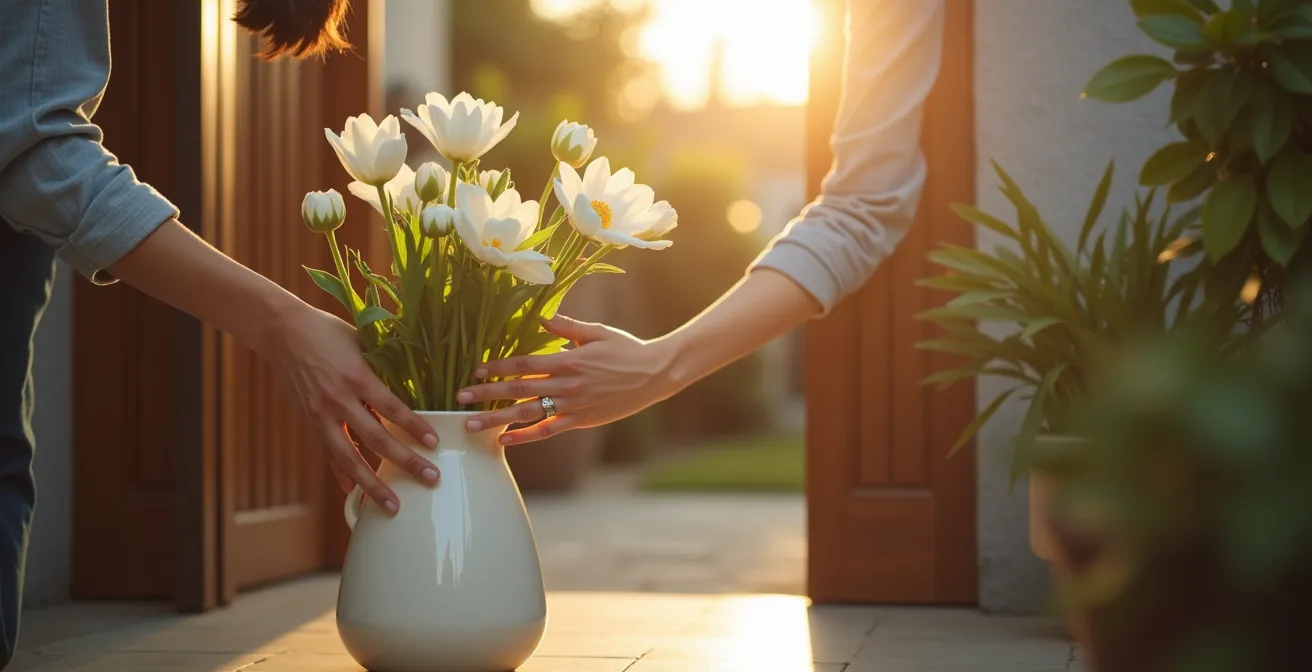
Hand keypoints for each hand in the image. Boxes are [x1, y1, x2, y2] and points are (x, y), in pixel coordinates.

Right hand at [265, 304, 441, 512]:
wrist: (283, 332)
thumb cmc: (329, 332)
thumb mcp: (362, 343)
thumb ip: (384, 368)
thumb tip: (415, 383)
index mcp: (357, 376)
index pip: (393, 408)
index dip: (415, 427)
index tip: (435, 443)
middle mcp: (338, 399)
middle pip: (377, 439)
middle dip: (406, 462)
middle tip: (431, 479)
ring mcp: (320, 414)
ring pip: (349, 458)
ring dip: (372, 484)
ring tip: (393, 505)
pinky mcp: (308, 421)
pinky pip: (328, 453)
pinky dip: (341, 473)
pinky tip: (352, 491)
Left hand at [456, 315, 686, 444]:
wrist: (655, 374)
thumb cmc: (627, 349)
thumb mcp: (597, 332)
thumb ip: (568, 327)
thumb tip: (542, 318)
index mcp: (568, 359)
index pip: (524, 364)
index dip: (498, 367)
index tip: (476, 369)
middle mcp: (567, 384)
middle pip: (518, 390)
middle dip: (487, 394)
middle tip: (460, 399)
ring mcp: (573, 405)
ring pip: (527, 414)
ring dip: (496, 420)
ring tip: (470, 426)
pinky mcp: (580, 420)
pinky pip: (548, 431)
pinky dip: (525, 437)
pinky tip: (504, 441)